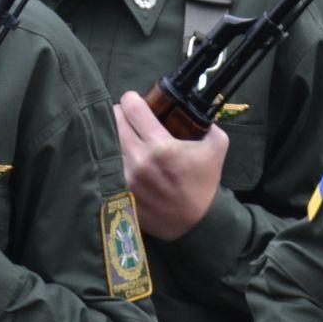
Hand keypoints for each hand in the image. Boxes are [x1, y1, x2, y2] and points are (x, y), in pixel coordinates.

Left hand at [115, 92, 228, 240]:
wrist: (194, 222)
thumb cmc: (204, 182)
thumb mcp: (217, 146)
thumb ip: (207, 123)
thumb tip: (194, 109)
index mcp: (161, 146)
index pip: (132, 108)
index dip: (131, 99)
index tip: (134, 100)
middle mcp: (139, 160)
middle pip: (113, 121)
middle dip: (119, 114)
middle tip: (125, 116)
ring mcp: (125, 177)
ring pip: (106, 141)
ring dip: (112, 134)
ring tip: (120, 135)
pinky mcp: (118, 191)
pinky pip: (105, 164)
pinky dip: (109, 155)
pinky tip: (117, 154)